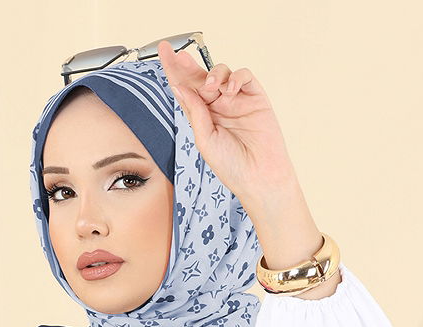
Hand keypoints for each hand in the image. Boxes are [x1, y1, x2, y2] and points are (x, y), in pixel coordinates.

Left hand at [157, 41, 298, 205]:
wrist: (259, 177)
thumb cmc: (232, 166)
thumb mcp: (205, 140)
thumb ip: (194, 113)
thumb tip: (180, 88)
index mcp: (202, 117)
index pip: (185, 89)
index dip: (174, 71)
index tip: (164, 53)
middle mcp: (218, 106)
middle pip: (200, 77)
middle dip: (188, 64)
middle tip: (179, 56)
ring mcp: (236, 100)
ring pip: (221, 73)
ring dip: (213, 75)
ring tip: (211, 88)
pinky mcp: (255, 97)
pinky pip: (244, 76)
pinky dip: (236, 77)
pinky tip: (230, 90)